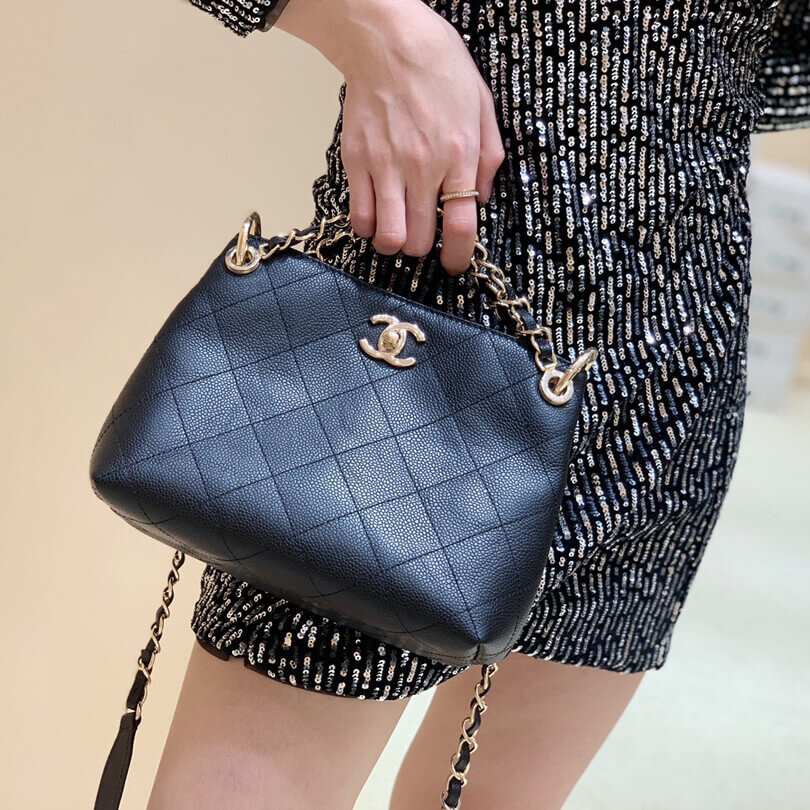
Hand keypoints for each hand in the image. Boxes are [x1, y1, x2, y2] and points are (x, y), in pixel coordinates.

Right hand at [277, 0, 504, 273]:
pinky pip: (360, 216)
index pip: (460, 226)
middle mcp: (422, 167)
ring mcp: (386, 166)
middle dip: (423, 247)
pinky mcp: (357, 161)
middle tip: (423, 235)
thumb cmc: (438, 65)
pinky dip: (368, 226)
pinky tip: (376, 216)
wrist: (388, 38)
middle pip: (419, 240)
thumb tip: (483, 198)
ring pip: (388, 237)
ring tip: (398, 230)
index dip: (458, 256)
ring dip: (395, 243)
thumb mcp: (482, 105)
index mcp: (459, 155)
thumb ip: (489, 157)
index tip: (454, 265)